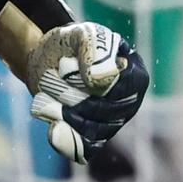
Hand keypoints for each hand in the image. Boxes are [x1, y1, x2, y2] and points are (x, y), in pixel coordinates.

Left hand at [26, 22, 147, 164]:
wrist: (47, 62)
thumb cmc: (68, 45)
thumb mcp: (79, 35)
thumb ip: (93, 49)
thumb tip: (99, 81)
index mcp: (135, 71)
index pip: (125, 86)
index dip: (96, 84)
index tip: (67, 69)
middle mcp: (131, 98)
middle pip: (111, 111)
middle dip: (76, 99)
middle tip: (52, 82)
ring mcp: (115, 120)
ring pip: (97, 130)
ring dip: (68, 115)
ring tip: (48, 98)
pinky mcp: (96, 135)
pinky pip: (88, 147)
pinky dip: (69, 139)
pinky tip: (53, 127)